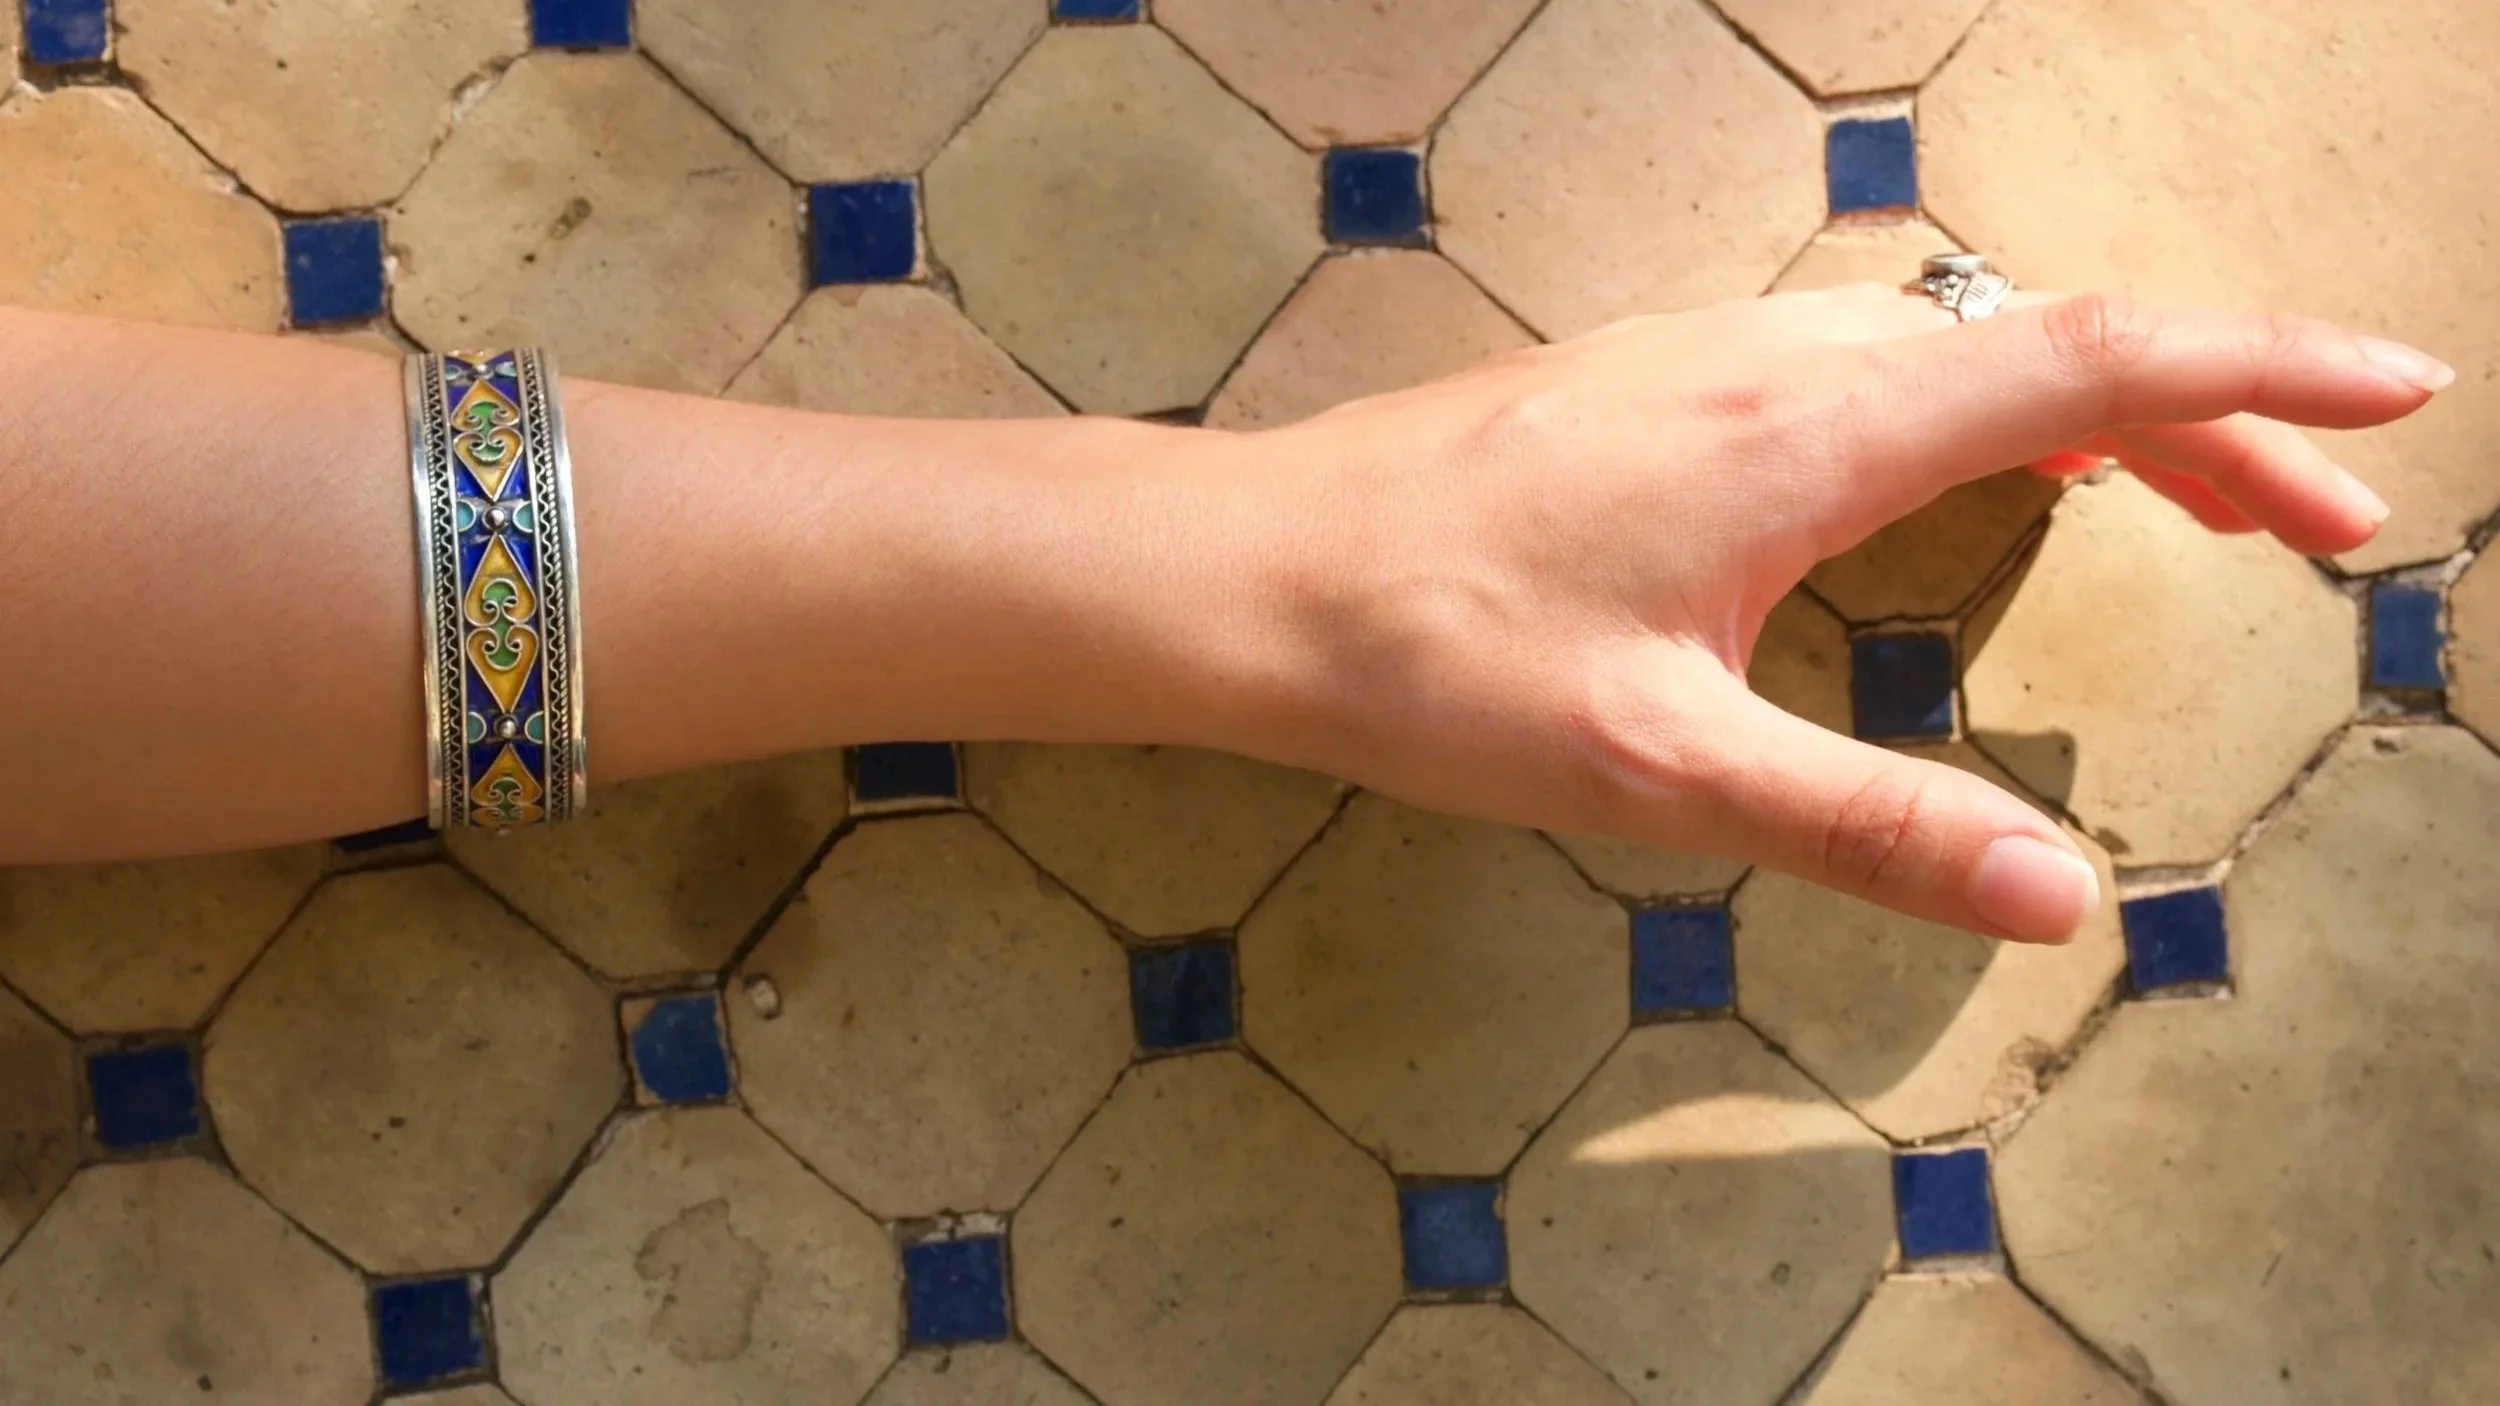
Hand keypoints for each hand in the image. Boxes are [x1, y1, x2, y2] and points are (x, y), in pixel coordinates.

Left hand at [1206, 288, 2448, 942]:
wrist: (1257, 576)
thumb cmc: (1435, 663)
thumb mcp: (1661, 769)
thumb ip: (1865, 822)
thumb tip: (2056, 901)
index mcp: (1807, 433)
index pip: (2093, 365)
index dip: (2265, 374)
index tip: (2402, 390)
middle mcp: (1774, 363)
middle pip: (2050, 352)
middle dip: (2212, 419)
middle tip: (2326, 522)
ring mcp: (1708, 358)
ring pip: (1958, 351)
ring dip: (2097, 410)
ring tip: (2196, 500)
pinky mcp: (1656, 384)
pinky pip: (1872, 362)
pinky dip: (1983, 402)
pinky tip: (1975, 467)